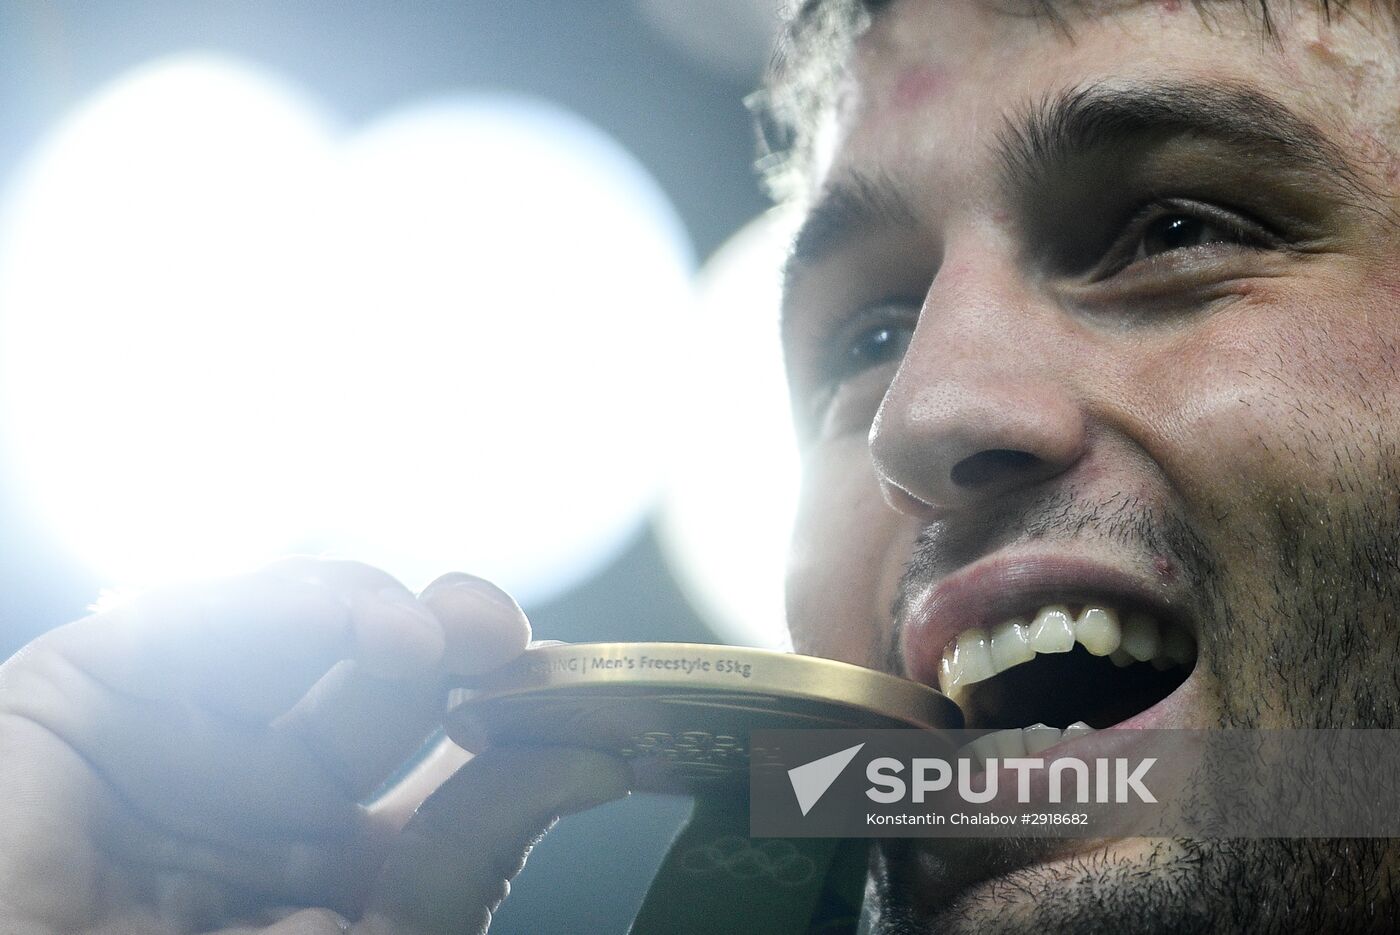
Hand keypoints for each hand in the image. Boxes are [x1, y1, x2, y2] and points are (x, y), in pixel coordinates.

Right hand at [0, 559, 630, 933]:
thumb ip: (452, 877)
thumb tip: (575, 777)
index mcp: (328, 891)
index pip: (453, 804)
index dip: (531, 764)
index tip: (608, 749)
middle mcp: (263, 809)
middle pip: (398, 697)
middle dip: (470, 653)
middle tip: (514, 643)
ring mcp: (183, 744)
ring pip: (312, 635)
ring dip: (389, 613)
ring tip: (429, 635)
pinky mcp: (93, 690)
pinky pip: (198, 618)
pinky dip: (280, 600)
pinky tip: (344, 617)